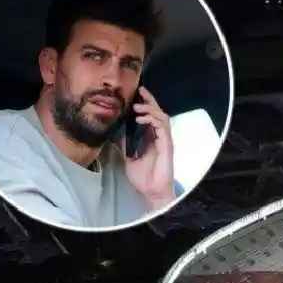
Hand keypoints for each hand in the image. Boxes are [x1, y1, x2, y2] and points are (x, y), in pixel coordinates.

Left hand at [122, 86, 175, 209]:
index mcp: (151, 138)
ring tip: (137, 107)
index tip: (136, 93)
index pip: (150, 115)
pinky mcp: (167, 145)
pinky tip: (141, 118)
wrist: (151, 191)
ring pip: (161, 116)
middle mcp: (159, 136)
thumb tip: (115, 131)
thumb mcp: (128, 156)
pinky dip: (152, 120)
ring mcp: (164, 140)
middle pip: (158, 112)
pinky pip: (162, 127)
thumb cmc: (142, 177)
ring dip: (150, 109)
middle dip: (149, 100)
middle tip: (140, 90)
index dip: (145, 103)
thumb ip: (124, 143)